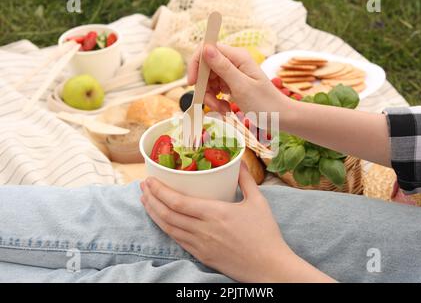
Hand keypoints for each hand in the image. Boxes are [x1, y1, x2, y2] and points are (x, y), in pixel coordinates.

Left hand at [140, 164, 333, 281]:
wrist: (269, 267)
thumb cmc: (265, 234)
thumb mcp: (258, 202)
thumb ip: (245, 180)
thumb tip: (239, 161)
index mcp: (215, 213)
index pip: (178, 202)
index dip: (159, 191)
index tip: (150, 180)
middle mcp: (203, 229)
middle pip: (167, 214)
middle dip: (151, 199)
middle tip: (142, 186)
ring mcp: (200, 245)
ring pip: (168, 228)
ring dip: (153, 213)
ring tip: (145, 201)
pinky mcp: (201, 256)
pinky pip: (177, 240)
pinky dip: (165, 228)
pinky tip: (161, 220)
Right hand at [187, 44, 289, 114]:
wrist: (280, 117)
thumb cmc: (265, 103)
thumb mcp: (242, 86)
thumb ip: (223, 67)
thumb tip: (205, 48)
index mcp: (237, 56)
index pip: (207, 50)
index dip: (196, 65)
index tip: (192, 83)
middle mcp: (233, 61)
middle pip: (205, 68)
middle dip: (204, 87)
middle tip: (212, 104)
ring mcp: (232, 73)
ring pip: (208, 81)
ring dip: (210, 97)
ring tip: (223, 110)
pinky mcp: (232, 84)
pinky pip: (215, 89)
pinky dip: (216, 101)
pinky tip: (225, 109)